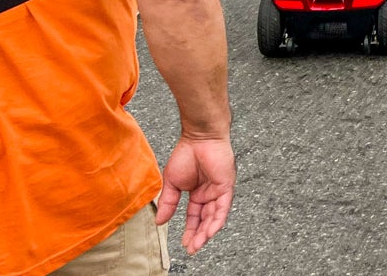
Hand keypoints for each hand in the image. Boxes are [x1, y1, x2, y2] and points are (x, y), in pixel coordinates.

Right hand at [156, 135, 234, 254]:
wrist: (199, 137)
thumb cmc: (186, 154)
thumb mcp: (172, 183)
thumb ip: (168, 202)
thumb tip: (160, 222)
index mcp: (197, 193)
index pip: (195, 217)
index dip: (190, 231)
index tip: (184, 244)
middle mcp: (209, 194)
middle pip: (205, 220)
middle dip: (198, 235)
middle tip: (192, 248)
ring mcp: (219, 191)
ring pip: (215, 217)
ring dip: (207, 232)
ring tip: (198, 244)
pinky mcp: (226, 187)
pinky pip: (223, 207)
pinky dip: (217, 220)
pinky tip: (209, 231)